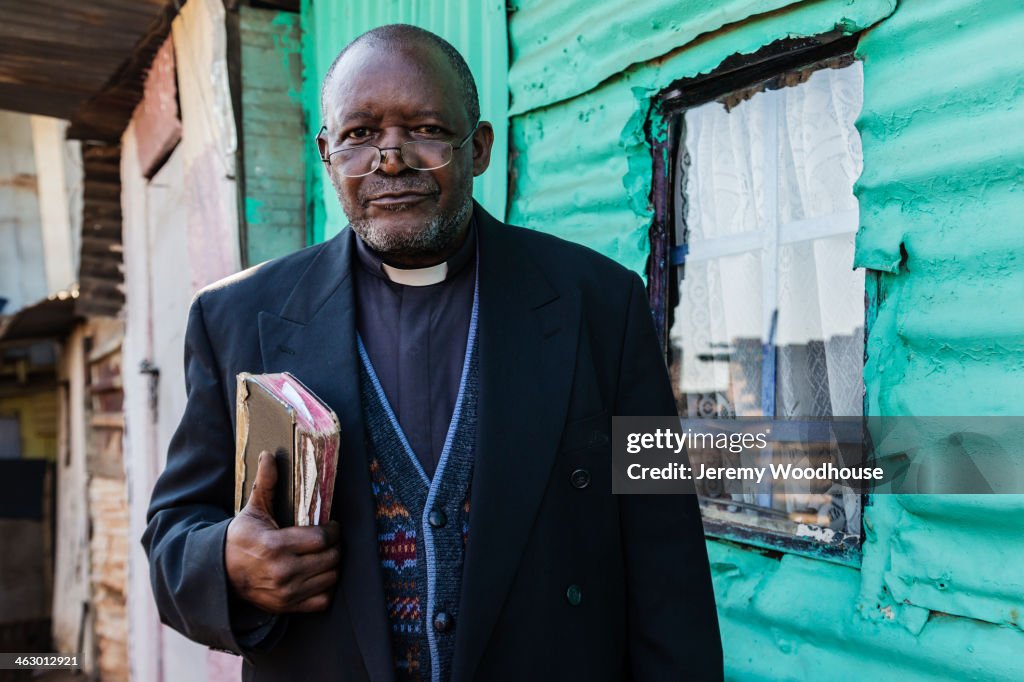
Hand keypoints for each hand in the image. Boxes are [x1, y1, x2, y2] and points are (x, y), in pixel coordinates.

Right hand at [225, 451, 340, 612]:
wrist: (220, 574)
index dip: (332, 530)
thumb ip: (266, 483)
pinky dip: (326, 588)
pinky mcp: (288, 607)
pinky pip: (323, 600)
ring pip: (331, 578)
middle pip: (331, 558)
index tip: (331, 525)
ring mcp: (287, 593)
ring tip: (325, 554)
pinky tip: (318, 575)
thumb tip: (269, 455)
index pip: (322, 538)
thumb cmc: (241, 538)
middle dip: (335, 545)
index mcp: (276, 546)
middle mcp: (283, 572)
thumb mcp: (253, 510)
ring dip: (332, 565)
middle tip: (330, 539)